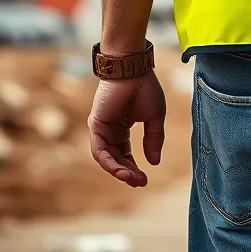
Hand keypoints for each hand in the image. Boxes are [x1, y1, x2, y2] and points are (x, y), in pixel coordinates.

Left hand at [88, 71, 166, 187]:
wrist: (134, 68)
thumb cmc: (144, 87)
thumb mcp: (155, 117)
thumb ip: (153, 139)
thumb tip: (154, 162)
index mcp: (122, 127)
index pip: (125, 154)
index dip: (134, 168)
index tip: (145, 178)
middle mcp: (110, 130)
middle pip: (116, 158)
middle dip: (127, 172)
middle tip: (140, 182)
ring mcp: (101, 128)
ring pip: (106, 158)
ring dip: (118, 170)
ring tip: (132, 179)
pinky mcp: (95, 125)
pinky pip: (99, 150)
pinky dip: (109, 162)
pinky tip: (120, 170)